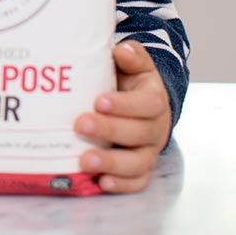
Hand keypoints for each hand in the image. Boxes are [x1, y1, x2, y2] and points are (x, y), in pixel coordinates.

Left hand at [74, 40, 171, 193]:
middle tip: (80, 124)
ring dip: (112, 163)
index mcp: (154, 100)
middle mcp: (155, 128)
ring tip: (85, 160)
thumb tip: (122, 50)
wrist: (140, 104)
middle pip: (138, 134)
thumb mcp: (134, 65)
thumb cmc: (130, 83)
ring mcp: (148, 151)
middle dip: (109, 131)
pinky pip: (136, 182)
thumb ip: (131, 56)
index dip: (125, 105)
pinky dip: (121, 185)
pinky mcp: (140, 169)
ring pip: (137, 162)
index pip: (148, 104)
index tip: (99, 101)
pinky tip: (101, 183)